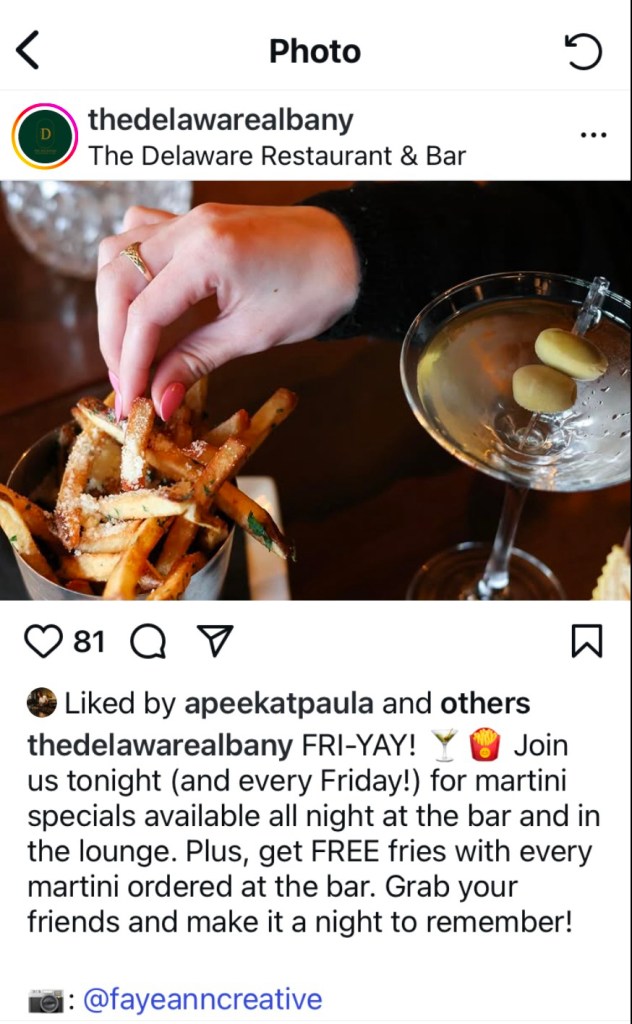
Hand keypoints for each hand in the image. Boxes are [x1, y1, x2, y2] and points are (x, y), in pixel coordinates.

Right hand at [96, 202, 359, 418]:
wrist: (352, 254)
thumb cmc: (315, 291)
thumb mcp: (252, 335)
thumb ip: (195, 362)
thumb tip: (157, 399)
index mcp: (207, 253)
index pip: (144, 312)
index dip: (131, 362)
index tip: (130, 400)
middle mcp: (190, 226)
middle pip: (118, 278)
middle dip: (113, 335)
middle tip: (126, 381)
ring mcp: (190, 217)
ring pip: (119, 249)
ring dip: (115, 300)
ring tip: (129, 346)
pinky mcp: (196, 220)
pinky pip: (141, 232)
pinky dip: (131, 269)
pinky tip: (141, 300)